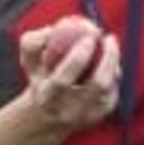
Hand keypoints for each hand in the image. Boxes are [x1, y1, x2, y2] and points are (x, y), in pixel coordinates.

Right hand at [16, 15, 119, 129]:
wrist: (49, 115)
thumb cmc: (40, 79)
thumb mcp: (29, 61)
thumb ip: (32, 42)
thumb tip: (51, 29)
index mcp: (48, 99)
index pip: (63, 81)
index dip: (77, 59)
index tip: (88, 38)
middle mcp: (70, 111)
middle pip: (97, 85)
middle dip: (108, 58)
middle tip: (109, 37)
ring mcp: (89, 115)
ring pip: (109, 86)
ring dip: (113, 61)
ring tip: (109, 42)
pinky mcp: (102, 114)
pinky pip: (114, 88)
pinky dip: (114, 71)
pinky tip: (109, 58)